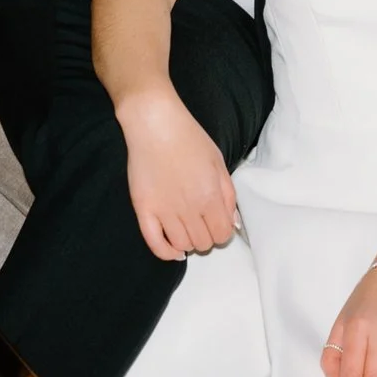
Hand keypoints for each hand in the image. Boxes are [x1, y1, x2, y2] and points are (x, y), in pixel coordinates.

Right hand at [118, 87, 236, 260]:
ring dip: (188, 242)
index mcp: (210, 196)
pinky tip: (173, 249)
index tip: (217, 223)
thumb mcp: (219, 163)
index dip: (222, 232)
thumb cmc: (190, 139)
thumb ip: (228, 195)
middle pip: (204, 242)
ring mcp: (164, 210)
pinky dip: (166, 252)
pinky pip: (155, 243)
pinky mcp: (144, 209)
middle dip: (207, 237)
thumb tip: (232, 223)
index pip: (223, 234)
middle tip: (201, 223)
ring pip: (182, 246)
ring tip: (187, 229)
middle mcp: (189, 208)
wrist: (155, 124)